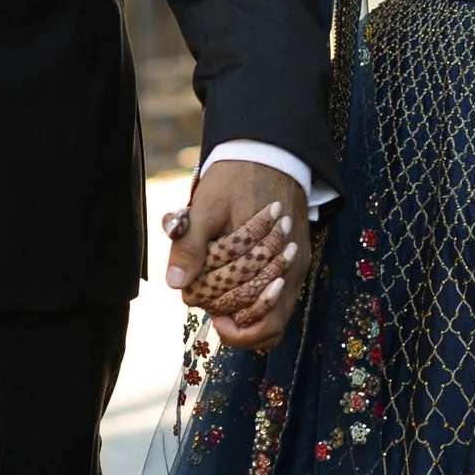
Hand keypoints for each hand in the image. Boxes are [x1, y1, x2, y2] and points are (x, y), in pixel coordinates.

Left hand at [163, 157, 309, 351]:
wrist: (270, 152)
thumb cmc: (234, 177)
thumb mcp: (206, 206)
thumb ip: (191, 244)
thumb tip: (176, 284)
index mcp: (265, 254)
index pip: (244, 308)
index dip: (216, 310)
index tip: (196, 296)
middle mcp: (289, 268)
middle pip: (262, 322)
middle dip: (229, 315)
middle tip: (204, 296)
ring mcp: (296, 269)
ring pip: (276, 320)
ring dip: (246, 319)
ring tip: (219, 304)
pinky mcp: (298, 264)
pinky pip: (282, 304)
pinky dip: (259, 309)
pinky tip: (236, 296)